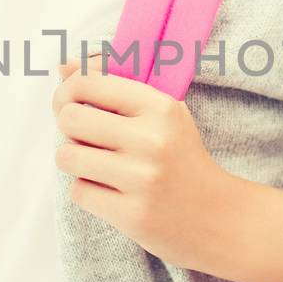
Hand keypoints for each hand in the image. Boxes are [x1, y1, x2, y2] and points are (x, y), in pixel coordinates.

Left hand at [51, 55, 233, 268]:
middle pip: (70, 118)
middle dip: (69, 128)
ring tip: (97, 165)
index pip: (90, 82)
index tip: (70, 101)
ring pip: (67, 156)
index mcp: (160, 107)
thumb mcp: (160, 113)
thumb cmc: (180, 158)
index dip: (68, 90)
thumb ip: (113, 84)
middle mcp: (151, 139)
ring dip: (74, 161)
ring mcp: (141, 178)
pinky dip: (88, 192)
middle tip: (84, 137)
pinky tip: (112, 191)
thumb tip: (64, 65)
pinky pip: (79, 192)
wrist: (217, 216)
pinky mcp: (132, 214)